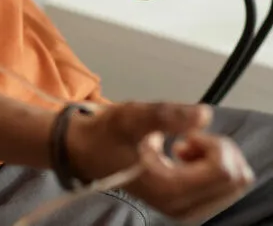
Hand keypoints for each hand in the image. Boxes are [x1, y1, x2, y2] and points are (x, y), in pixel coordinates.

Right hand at [67, 102, 253, 222]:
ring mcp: (187, 209)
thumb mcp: (131, 117)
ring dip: (214, 155)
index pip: (224, 171)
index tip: (184, 134)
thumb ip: (167, 115)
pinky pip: (223, 186)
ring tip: (182, 144)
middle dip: (217, 148)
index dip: (211, 143)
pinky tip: (183, 154)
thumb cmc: (107, 134)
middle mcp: (183, 207)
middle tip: (186, 136)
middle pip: (235, 178)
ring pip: (233, 182)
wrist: (87, 152)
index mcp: (171, 191)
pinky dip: (211, 164)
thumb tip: (204, 114)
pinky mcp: (187, 205)